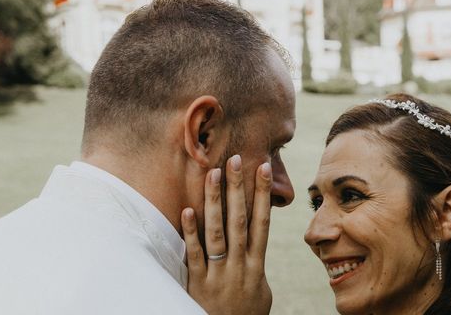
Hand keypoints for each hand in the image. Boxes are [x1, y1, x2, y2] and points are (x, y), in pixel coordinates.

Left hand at [181, 155, 272, 314]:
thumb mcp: (260, 291)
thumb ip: (256, 266)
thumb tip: (256, 244)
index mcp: (256, 265)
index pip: (261, 220)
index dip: (262, 193)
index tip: (263, 167)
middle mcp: (239, 265)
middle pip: (239, 219)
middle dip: (237, 187)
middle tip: (235, 159)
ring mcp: (219, 273)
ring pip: (217, 231)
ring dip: (215, 201)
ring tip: (212, 174)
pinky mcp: (198, 284)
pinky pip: (194, 254)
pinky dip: (191, 232)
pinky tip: (187, 210)